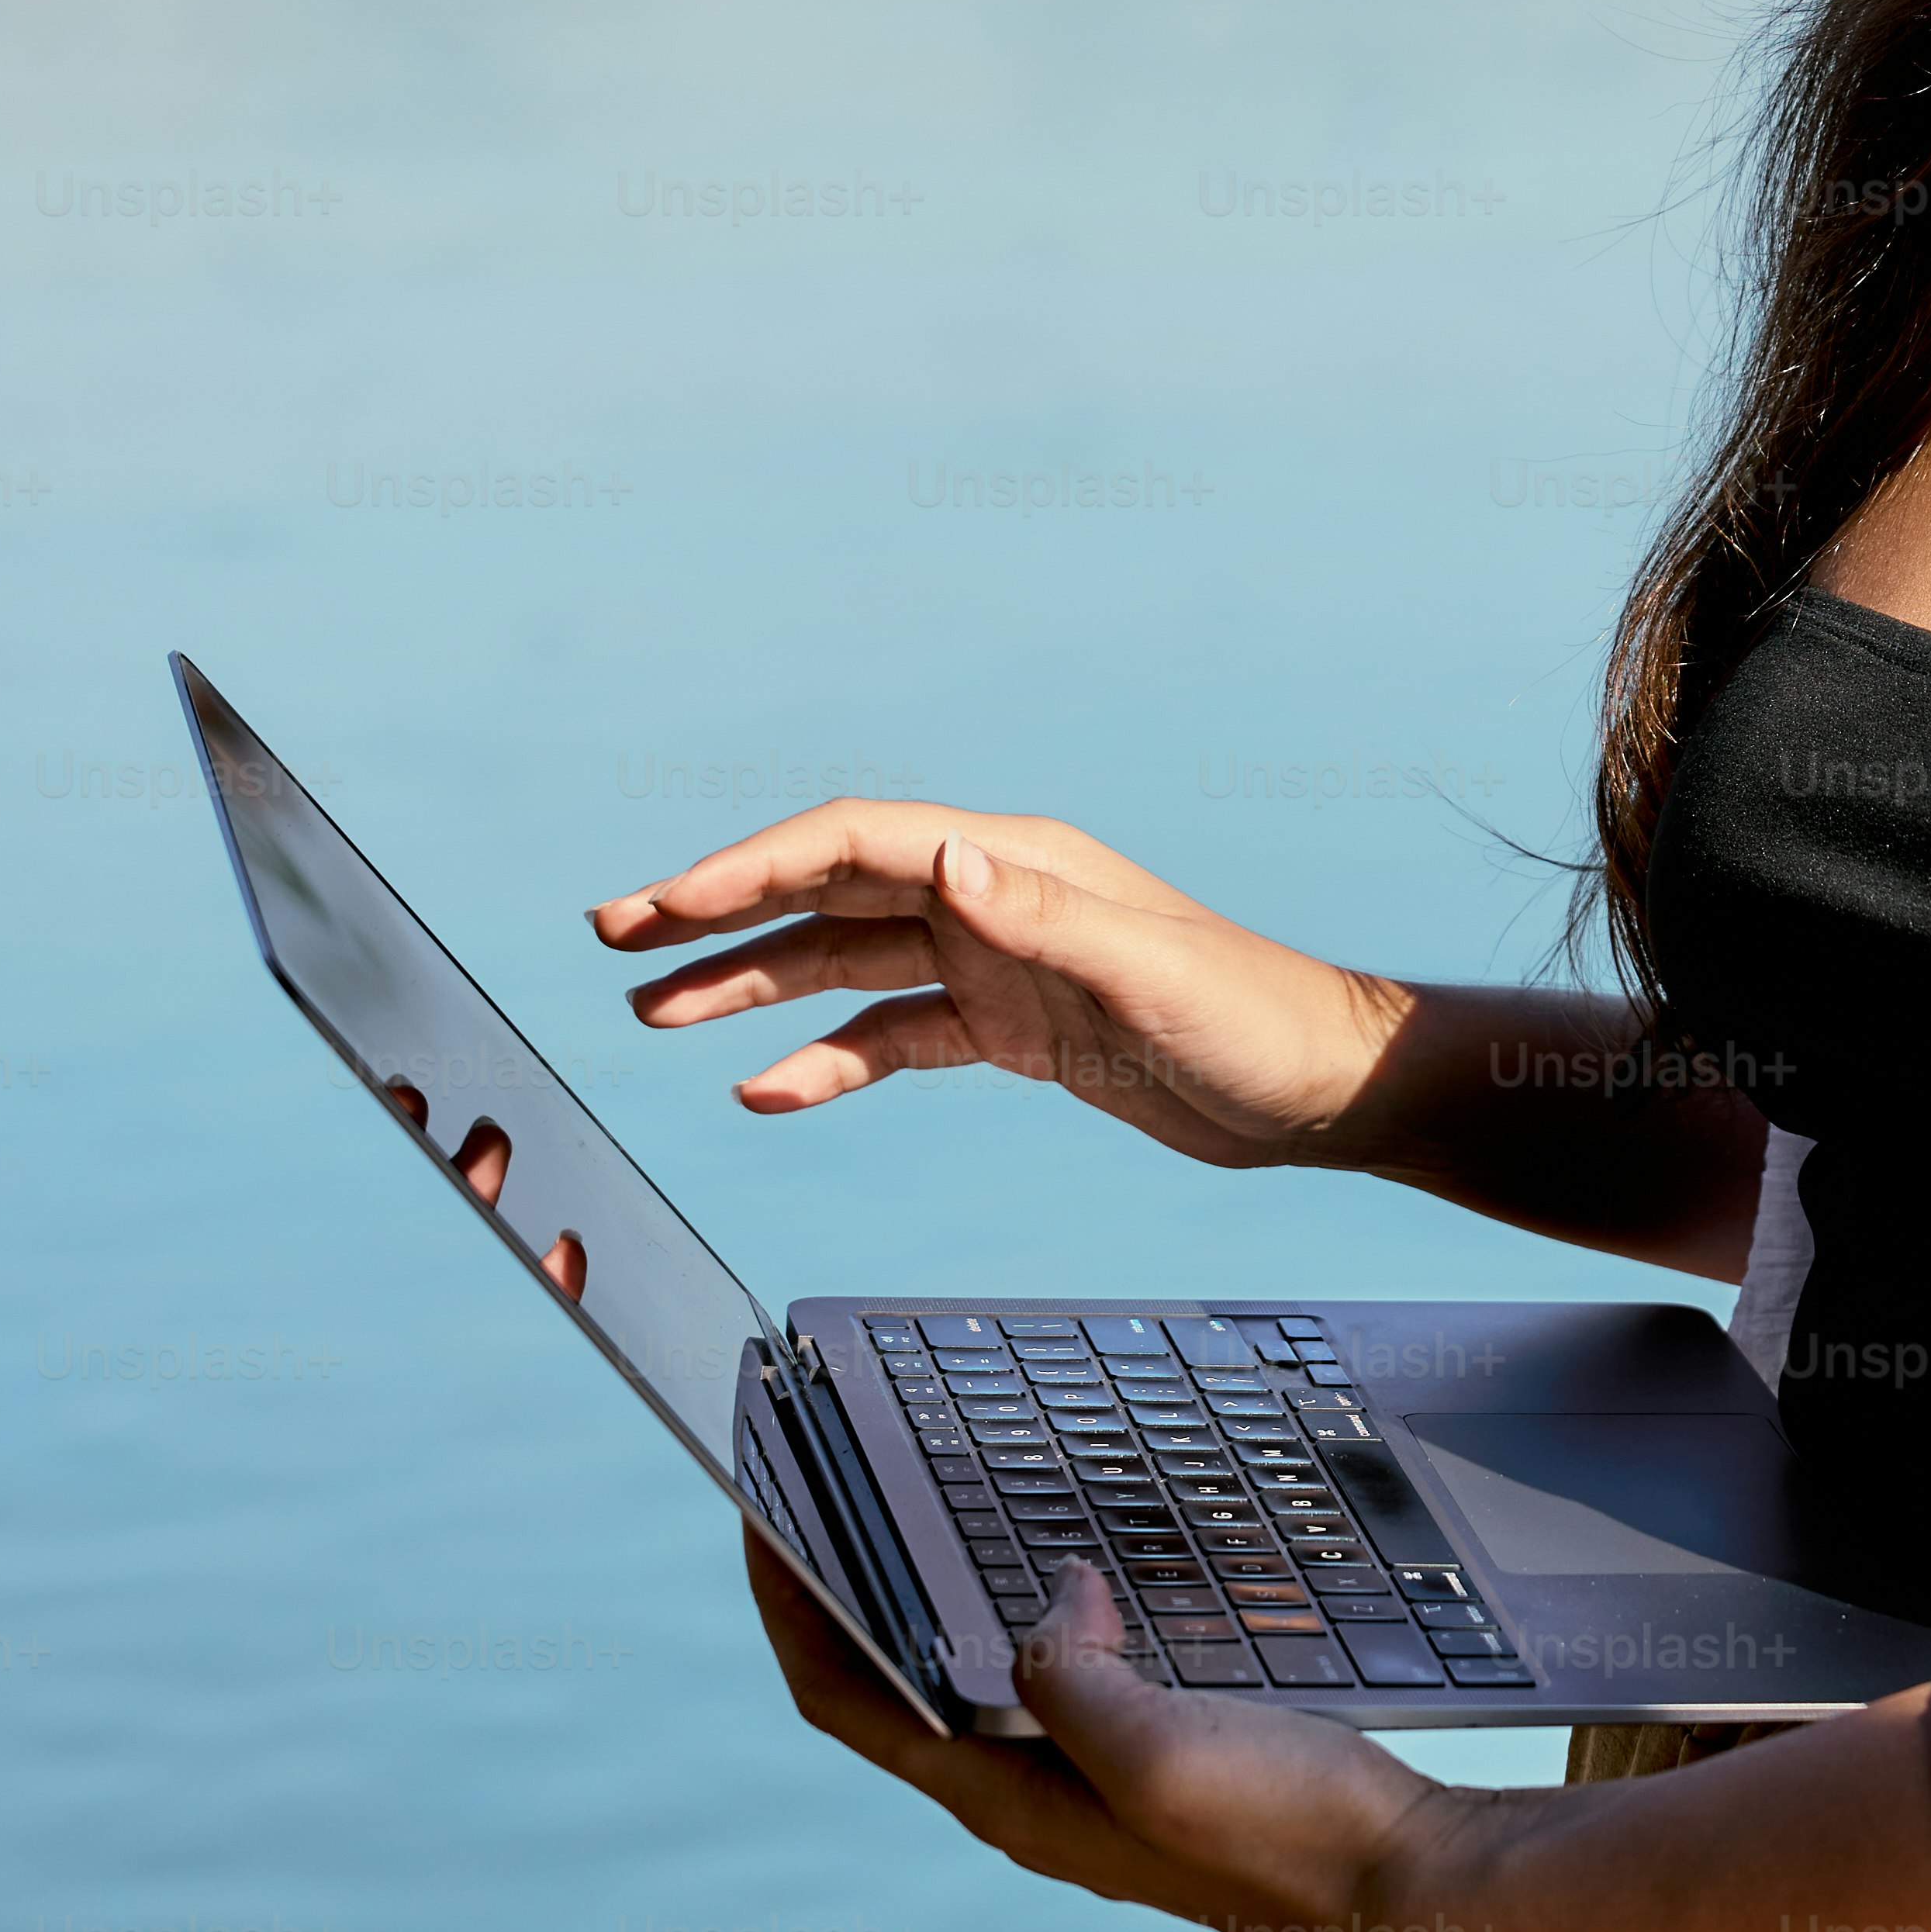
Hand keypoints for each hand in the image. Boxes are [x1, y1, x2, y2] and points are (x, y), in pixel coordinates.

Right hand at [593, 801, 1408, 1171]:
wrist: (1317, 1088)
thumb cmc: (1251, 1020)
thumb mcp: (1147, 973)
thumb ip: (1042, 918)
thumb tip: (941, 858)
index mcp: (1012, 861)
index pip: (852, 842)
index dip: (752, 865)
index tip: (667, 902)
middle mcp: (990, 896)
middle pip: (825, 887)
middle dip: (718, 909)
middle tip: (612, 935)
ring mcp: (994, 961)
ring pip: (841, 960)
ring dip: (748, 983)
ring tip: (648, 1011)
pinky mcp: (1009, 1028)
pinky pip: (890, 1034)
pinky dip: (824, 1058)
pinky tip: (762, 1088)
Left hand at [735, 1531, 1530, 1931]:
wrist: (1405, 1884)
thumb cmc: (1285, 1834)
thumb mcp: (1157, 1752)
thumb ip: (1072, 1677)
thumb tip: (1048, 1597)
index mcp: (1010, 1803)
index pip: (849, 1704)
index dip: (792, 1611)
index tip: (759, 1520)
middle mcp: (1034, 1800)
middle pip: (897, 1690)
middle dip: (849, 1596)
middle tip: (825, 1500)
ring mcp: (1094, 1784)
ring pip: (976, 1681)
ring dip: (933, 1606)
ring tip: (918, 1524)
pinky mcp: (1154, 1760)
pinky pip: (1062, 1678)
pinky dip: (1034, 1617)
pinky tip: (1069, 1573)